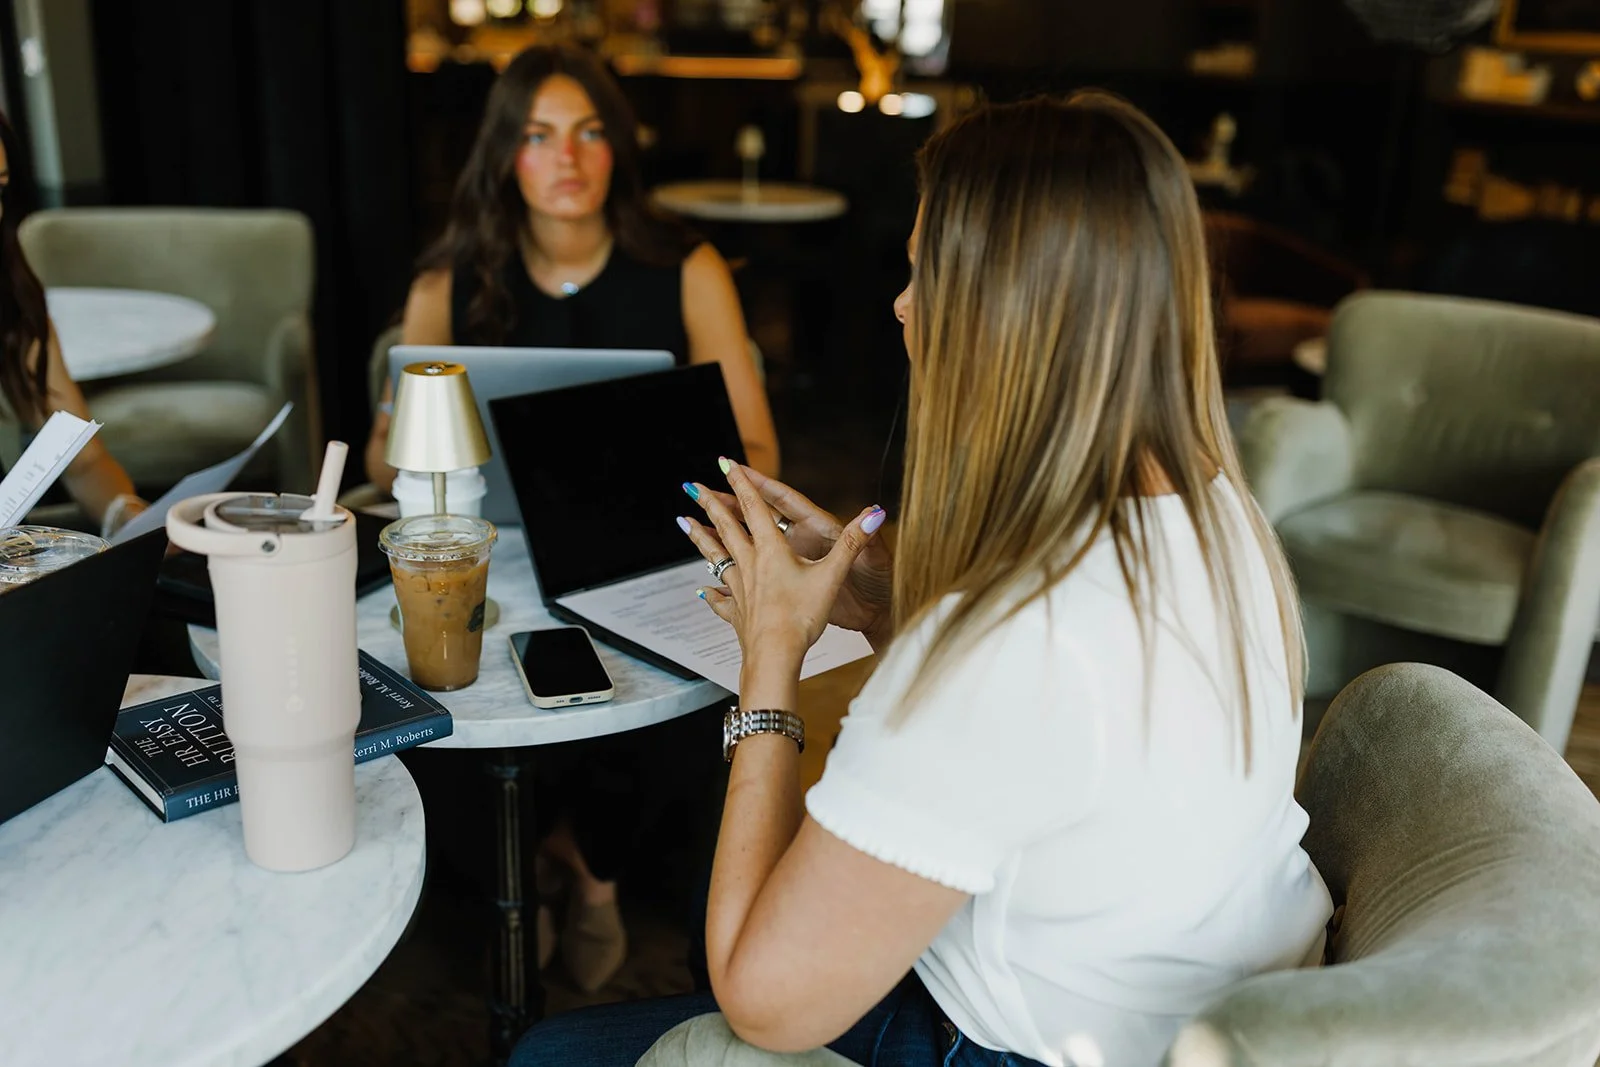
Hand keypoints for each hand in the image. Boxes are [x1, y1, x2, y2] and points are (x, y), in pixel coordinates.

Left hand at [701, 469, 893, 647]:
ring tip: (684, 522)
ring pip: (716, 556)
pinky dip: (712, 593)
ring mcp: (740, 588)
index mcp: (772, 550)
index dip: (741, 483)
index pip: (754, 508)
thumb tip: (875, 513)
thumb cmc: (802, 617)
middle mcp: (750, 564)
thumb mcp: (832, 576)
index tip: (726, 463)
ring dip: (700, 537)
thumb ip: (852, 543)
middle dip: (711, 504)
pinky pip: (721, 599)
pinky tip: (703, 591)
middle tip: (692, 486)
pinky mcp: (738, 613)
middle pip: (727, 527)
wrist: (776, 655)